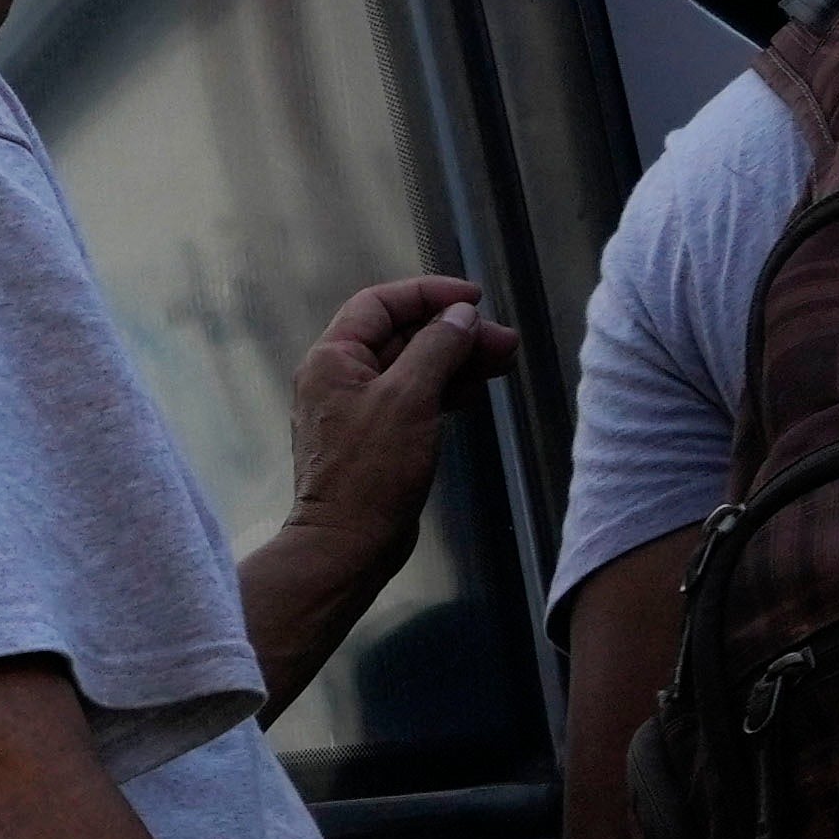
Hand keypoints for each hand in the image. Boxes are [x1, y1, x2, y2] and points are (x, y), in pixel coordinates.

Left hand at [285, 270, 509, 533]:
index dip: (428, 294)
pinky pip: (414, 399)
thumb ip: (437, 347)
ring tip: (505, 363)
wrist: (348, 545)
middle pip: (402, 335)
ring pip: (413, 368)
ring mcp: (357, 409)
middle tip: (505, 343)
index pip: (380, 303)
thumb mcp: (409, 398)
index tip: (475, 299)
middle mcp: (339, 378)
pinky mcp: (377, 438)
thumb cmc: (372, 470)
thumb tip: (461, 315)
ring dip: (457, 361)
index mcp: (333, 358)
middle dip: (455, 333)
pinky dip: (446, 391)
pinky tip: (477, 392)